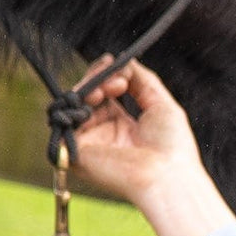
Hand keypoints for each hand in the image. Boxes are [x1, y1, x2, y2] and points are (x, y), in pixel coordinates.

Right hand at [74, 58, 234, 235]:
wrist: (166, 174)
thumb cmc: (172, 146)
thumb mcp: (161, 104)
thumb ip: (142, 80)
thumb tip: (124, 62)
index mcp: (123, 127)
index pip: (104, 94)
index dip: (107, 76)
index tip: (118, 66)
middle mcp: (102, 134)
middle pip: (86, 95)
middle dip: (98, 78)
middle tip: (118, 79)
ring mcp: (87, 141)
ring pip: (73, 103)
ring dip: (90, 86)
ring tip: (112, 87)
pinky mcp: (74, 149)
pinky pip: (64, 118)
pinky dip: (77, 101)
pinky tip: (97, 97)